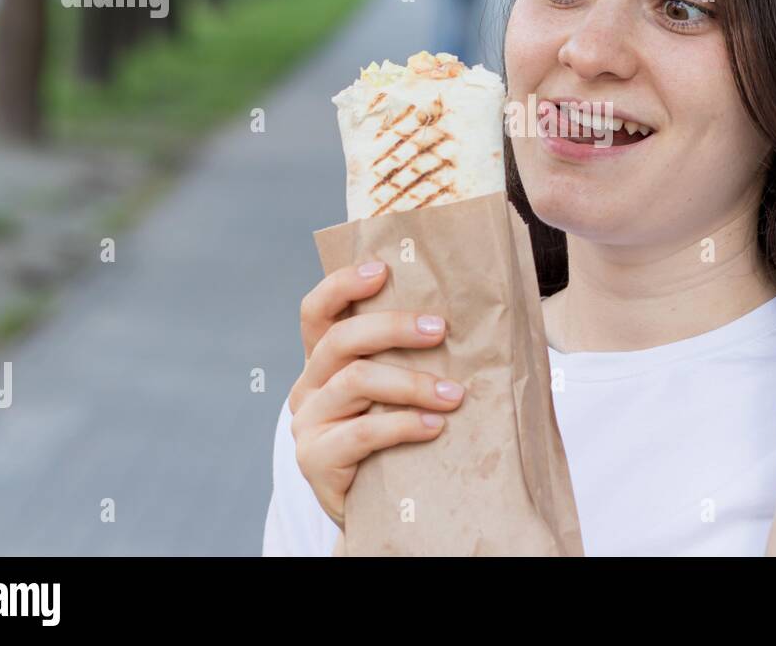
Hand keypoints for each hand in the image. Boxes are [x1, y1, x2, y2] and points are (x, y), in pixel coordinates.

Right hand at [291, 261, 464, 530]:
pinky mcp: (316, 459)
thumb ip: (407, 358)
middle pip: (342, 339)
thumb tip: (467, 315)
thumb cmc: (396, 437)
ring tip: (455, 395)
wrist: (379, 506)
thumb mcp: (395, 392)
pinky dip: (403, 424)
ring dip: (412, 383)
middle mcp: (308, 385)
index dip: (342, 285)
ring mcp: (308, 422)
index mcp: (323, 360)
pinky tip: (435, 426)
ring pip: (356, 381)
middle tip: (441, 330)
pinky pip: (362, 432)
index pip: (318, 311)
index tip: (382, 270)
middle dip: (394, 327)